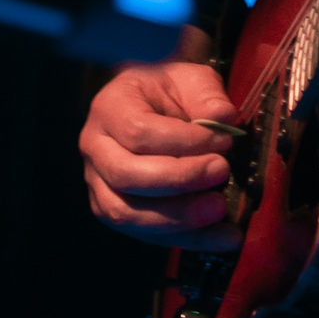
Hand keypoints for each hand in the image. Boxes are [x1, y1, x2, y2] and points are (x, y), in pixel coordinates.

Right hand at [80, 61, 244, 250]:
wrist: (154, 105)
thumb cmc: (170, 89)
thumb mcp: (191, 78)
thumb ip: (207, 96)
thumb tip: (223, 120)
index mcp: (109, 108)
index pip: (138, 132)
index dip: (182, 142)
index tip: (223, 141)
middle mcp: (95, 148)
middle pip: (127, 176)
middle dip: (179, 180)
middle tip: (222, 171)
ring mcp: (99, 185)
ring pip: (128, 213)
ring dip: (179, 218)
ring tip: (220, 208)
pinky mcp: (116, 212)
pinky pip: (147, 235)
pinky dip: (187, 239)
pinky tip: (223, 236)